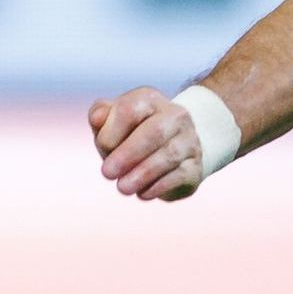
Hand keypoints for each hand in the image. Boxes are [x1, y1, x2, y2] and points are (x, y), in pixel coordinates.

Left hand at [90, 87, 208, 201]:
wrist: (174, 148)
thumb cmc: (133, 133)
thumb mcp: (113, 121)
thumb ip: (100, 115)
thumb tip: (96, 118)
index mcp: (149, 99)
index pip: (129, 110)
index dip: (112, 132)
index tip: (102, 147)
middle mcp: (174, 116)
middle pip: (153, 132)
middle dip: (128, 154)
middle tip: (107, 173)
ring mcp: (189, 141)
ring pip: (168, 156)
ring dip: (142, 174)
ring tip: (122, 188)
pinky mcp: (195, 167)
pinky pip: (179, 176)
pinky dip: (158, 186)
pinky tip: (142, 194)